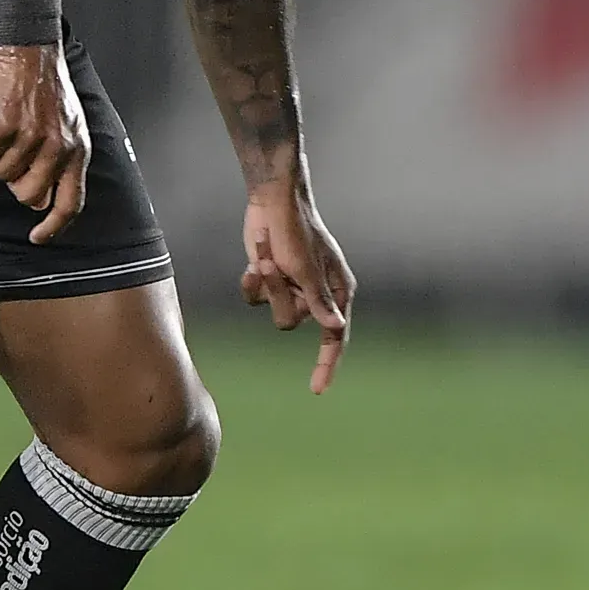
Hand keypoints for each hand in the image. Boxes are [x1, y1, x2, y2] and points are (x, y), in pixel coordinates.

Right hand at [0, 43, 90, 243]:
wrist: (32, 50)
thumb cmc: (49, 89)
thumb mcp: (70, 127)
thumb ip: (63, 164)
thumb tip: (42, 202)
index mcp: (77, 151)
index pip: (69, 203)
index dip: (53, 227)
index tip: (37, 237)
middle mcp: (57, 148)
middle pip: (28, 195)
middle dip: (16, 183)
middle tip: (16, 156)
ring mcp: (30, 138)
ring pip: (2, 175)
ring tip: (9, 131)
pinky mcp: (3, 127)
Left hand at [242, 179, 353, 391]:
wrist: (272, 200)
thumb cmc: (296, 230)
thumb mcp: (306, 269)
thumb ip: (318, 301)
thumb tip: (336, 328)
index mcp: (336, 291)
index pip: (334, 336)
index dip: (326, 364)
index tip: (316, 389)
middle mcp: (316, 293)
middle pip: (291, 321)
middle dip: (277, 295)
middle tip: (272, 266)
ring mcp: (292, 287)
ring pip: (271, 311)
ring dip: (264, 284)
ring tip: (263, 256)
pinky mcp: (270, 280)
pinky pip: (256, 299)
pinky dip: (251, 282)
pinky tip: (253, 261)